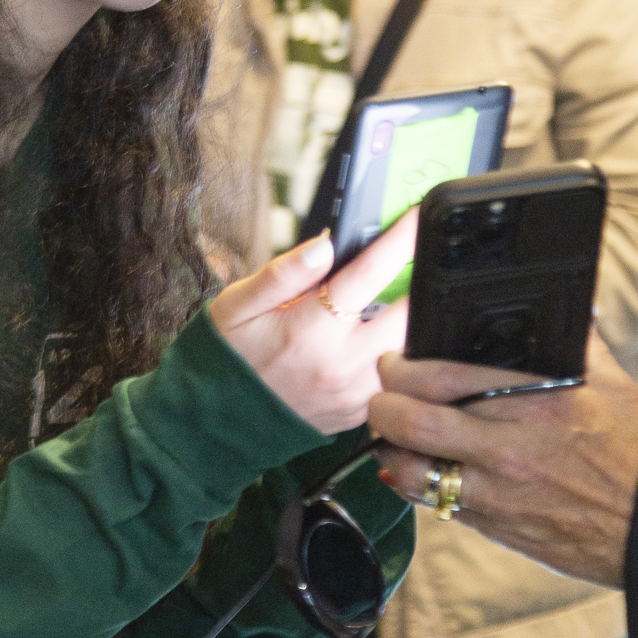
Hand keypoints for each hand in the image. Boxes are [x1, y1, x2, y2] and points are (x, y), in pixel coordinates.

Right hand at [209, 215, 414, 438]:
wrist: (217, 420)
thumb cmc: (229, 355)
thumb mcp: (237, 305)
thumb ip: (283, 274)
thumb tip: (324, 243)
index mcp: (311, 329)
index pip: (369, 273)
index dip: (400, 240)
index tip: (419, 216)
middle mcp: (340, 364)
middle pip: (408, 316)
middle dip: (420, 287)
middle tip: (418, 268)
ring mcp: (354, 394)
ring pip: (411, 353)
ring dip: (410, 327)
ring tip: (398, 307)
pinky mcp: (359, 414)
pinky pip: (397, 383)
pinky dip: (400, 360)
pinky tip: (381, 345)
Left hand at [366, 333, 637, 587]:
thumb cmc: (630, 449)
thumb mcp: (609, 383)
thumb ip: (577, 339)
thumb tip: (569, 299)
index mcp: (533, 402)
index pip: (441, 376)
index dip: (404, 366)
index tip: (397, 360)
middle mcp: (507, 447)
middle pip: (410, 421)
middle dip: (382, 403)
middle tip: (382, 394)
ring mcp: (495, 491)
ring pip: (410, 469)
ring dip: (389, 448)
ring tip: (391, 433)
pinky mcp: (492, 524)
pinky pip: (431, 503)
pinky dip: (412, 484)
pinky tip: (412, 468)